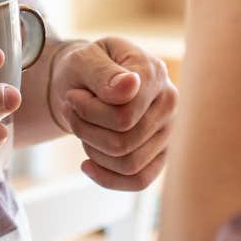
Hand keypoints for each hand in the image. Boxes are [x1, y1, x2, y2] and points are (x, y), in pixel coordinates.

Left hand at [50, 37, 177, 190]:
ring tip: (81, 128)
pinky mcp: (160, 153)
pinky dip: (107, 178)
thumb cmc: (86, 67)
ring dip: (93, 151)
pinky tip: (86, 164)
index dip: (89, 112)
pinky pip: (139, 181)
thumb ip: (104, 73)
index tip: (72, 96)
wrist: (87, 80)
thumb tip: (130, 86)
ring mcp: (167, 130)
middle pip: (123, 142)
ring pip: (128, 164)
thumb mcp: (84, 59)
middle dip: (86, 132)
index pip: (123, 115)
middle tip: (71, 112)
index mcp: (153, 73)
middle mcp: (168, 103)